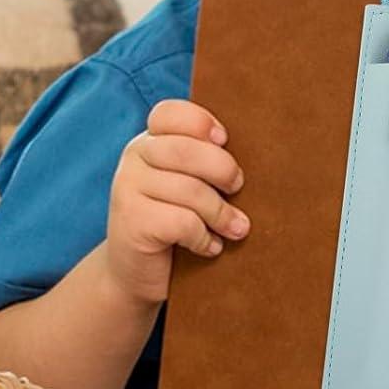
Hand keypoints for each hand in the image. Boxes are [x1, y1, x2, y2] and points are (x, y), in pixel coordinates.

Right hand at [105, 98, 248, 306]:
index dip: (201, 122)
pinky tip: (210, 247)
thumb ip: (206, 163)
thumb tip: (261, 152)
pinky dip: (205, 238)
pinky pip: (183, 222)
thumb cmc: (176, 225)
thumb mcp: (189, 187)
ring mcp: (127, 189)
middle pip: (185, 151)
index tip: (224, 140)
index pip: (170, 113)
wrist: (138, 275)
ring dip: (222, 214)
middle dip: (222, 169)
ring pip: (189, 190)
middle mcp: (134, 158)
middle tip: (238, 188)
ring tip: (235, 229)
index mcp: (150, 141)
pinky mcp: (132, 222)